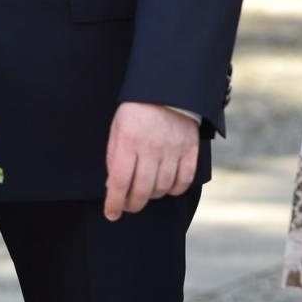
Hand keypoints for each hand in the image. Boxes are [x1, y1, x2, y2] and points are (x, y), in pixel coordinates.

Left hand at [103, 101, 198, 220]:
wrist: (166, 88)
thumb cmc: (136, 111)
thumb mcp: (117, 129)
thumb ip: (114, 158)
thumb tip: (113, 188)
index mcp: (129, 140)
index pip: (119, 182)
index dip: (114, 203)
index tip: (112, 214)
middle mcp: (151, 146)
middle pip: (142, 190)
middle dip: (132, 204)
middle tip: (129, 206)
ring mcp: (173, 148)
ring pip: (163, 188)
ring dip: (152, 196)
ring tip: (146, 192)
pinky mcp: (190, 148)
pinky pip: (184, 180)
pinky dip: (175, 189)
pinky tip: (166, 187)